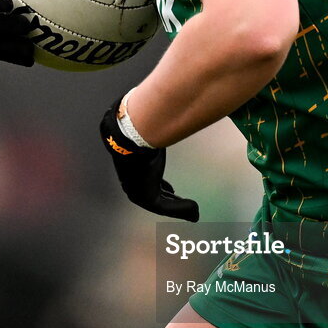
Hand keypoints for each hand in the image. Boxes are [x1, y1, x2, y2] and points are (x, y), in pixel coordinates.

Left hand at [99, 97, 198, 220]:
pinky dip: (181, 209)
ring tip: (195, 211)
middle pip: (156, 196)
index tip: (172, 190)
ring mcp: (138, 192)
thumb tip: (166, 116)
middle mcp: (133, 184)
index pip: (150, 182)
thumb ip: (160, 128)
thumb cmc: (142, 130)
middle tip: (186, 205)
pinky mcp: (146, 196)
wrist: (133, 135)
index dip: (162, 188)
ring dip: (179, 208)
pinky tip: (194, 208)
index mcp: (133, 169)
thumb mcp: (154, 132)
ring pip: (162, 204)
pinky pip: (165, 207)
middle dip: (172, 201)